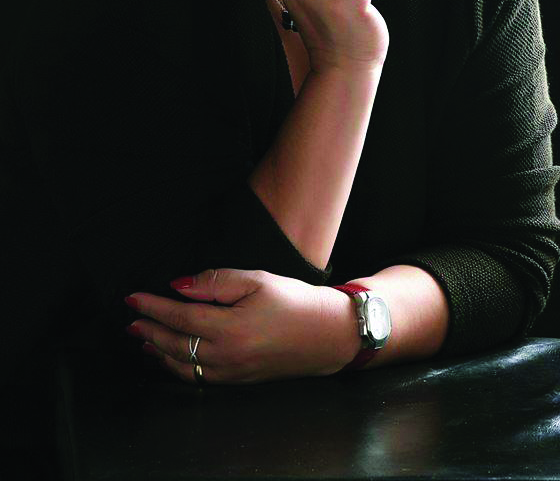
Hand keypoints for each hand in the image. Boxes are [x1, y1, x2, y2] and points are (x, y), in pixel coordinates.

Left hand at [125, 268, 359, 384]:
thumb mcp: (257, 279)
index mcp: (229, 329)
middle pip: (175, 345)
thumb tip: (180, 286)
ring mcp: (232, 373)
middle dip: (149, 331)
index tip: (133, 298)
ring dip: (158, 352)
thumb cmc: (295, 302)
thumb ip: (215, 282)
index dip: (153, 307)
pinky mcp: (239, 380)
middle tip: (131, 319)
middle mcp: (226, 356)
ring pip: (183, 366)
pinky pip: (199, 377)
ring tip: (142, 338)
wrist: (327, 333)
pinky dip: (178, 367)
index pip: (179, 318)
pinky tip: (171, 357)